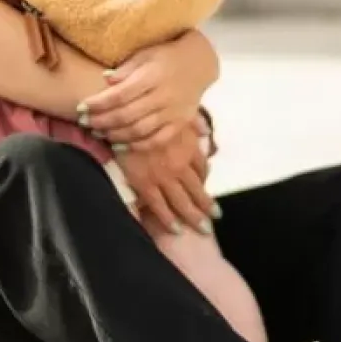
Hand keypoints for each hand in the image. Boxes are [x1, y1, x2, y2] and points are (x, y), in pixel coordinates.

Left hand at [79, 33, 215, 150]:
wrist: (199, 64)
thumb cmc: (166, 56)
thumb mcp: (145, 54)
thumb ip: (126, 68)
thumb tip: (105, 80)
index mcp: (152, 76)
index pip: (120, 94)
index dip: (98, 103)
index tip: (81, 107)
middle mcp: (163, 96)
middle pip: (127, 114)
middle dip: (101, 121)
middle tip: (84, 123)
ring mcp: (173, 112)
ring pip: (139, 130)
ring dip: (115, 135)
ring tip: (98, 133)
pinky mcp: (180, 124)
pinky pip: (157, 140)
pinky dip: (137, 146)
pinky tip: (119, 146)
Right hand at [114, 119, 217, 233]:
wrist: (124, 118)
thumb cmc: (148, 111)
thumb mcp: (175, 112)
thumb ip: (192, 122)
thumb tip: (206, 130)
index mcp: (187, 145)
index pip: (201, 166)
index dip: (205, 178)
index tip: (207, 184)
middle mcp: (180, 163)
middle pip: (197, 188)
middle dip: (207, 204)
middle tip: (216, 216)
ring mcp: (163, 176)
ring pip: (182, 201)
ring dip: (194, 216)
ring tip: (203, 229)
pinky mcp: (145, 183)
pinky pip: (159, 205)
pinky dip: (168, 218)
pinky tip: (176, 229)